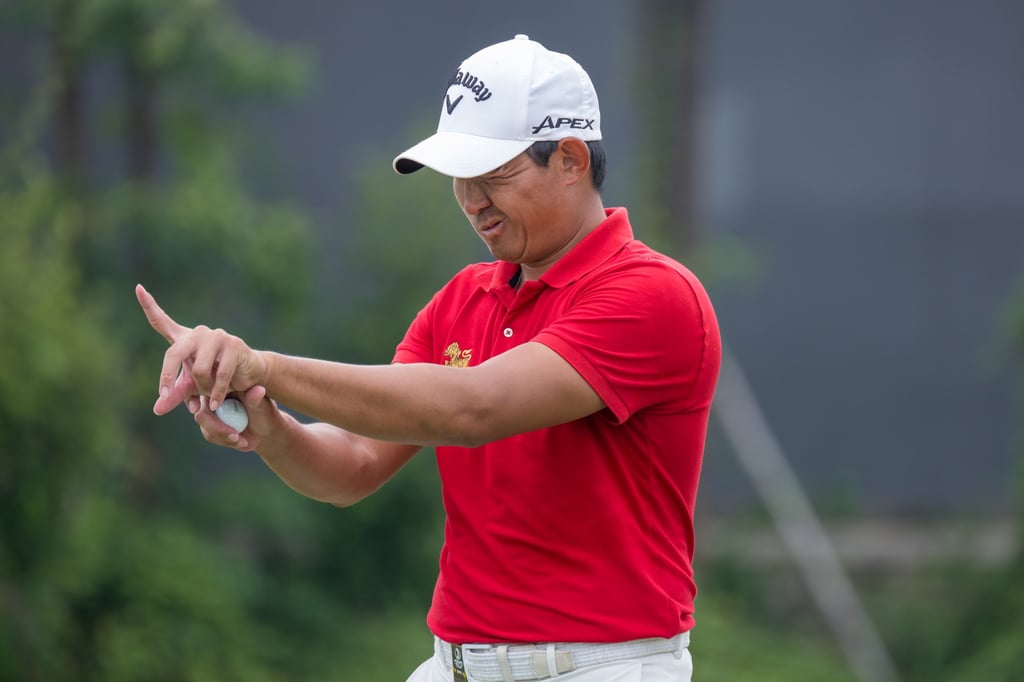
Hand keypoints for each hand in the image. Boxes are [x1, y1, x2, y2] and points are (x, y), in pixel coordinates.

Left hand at [135, 284, 268, 415]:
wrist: (249, 377)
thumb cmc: (216, 378)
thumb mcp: (192, 387)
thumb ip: (174, 395)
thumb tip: (157, 409)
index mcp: (184, 339)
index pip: (162, 321)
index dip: (149, 305)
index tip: (138, 288)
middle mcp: (198, 334)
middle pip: (174, 354)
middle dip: (168, 377)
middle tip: (164, 396)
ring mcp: (217, 336)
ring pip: (200, 369)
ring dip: (202, 389)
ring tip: (208, 397)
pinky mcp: (234, 345)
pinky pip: (220, 375)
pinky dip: (216, 393)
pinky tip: (214, 404)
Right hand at [192, 384, 281, 450]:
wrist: (265, 430)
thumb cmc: (264, 413)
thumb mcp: (262, 406)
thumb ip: (256, 398)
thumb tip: (259, 390)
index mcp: (222, 386)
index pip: (209, 391)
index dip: (211, 402)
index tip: (218, 412)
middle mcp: (212, 398)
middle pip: (202, 413)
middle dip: (217, 427)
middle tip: (235, 436)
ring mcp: (209, 413)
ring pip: (205, 426)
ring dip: (223, 436)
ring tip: (243, 441)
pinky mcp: (209, 426)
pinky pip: (210, 435)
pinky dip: (226, 441)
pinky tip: (242, 442)